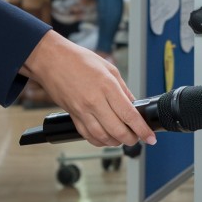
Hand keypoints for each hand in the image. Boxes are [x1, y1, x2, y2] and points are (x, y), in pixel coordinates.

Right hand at [21, 31, 153, 148]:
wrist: (51, 60)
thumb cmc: (78, 59)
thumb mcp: (108, 68)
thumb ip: (123, 89)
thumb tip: (133, 105)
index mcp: (107, 86)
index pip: (129, 115)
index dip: (142, 130)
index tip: (150, 137)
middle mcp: (94, 101)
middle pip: (117, 130)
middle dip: (131, 139)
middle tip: (137, 138)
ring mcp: (82, 110)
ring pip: (102, 137)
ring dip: (116, 142)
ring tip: (123, 139)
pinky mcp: (72, 115)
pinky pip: (87, 136)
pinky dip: (99, 141)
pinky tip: (106, 138)